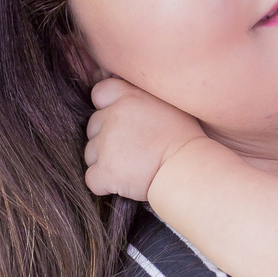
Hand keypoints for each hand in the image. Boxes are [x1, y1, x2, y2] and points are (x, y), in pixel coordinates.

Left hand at [84, 78, 206, 201]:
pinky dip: (104, 184)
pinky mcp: (105, 171)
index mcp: (130, 96)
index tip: (119, 120)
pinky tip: (123, 183)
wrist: (187, 168)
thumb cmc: (185, 139)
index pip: (100, 92)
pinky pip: (92, 179)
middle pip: (93, 126)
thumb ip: (142, 100)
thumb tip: (132, 105)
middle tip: (130, 149)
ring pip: (90, 153)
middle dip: (105, 138)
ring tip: (130, 167)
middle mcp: (114, 116)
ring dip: (104, 161)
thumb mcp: (168, 106)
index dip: (105, 107)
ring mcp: (106, 144)